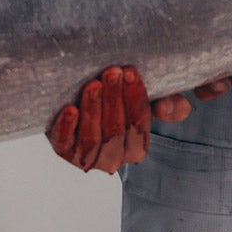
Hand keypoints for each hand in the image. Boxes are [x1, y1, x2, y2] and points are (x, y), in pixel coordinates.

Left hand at [47, 66, 187, 173]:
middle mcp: (113, 159)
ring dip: (93, 110)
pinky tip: (70, 109)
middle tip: (111, 72)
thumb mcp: (144, 101)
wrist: (78, 105)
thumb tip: (167, 107)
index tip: (130, 72)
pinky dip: (67, 127)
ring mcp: (87, 158)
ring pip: (92, 139)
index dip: (136, 99)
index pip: (139, 127)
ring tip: (93, 84)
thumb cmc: (118, 103)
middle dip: (114, 100)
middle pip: (115, 132)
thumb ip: (167, 103)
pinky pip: (65, 144)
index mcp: (136, 148)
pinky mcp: (64, 151)